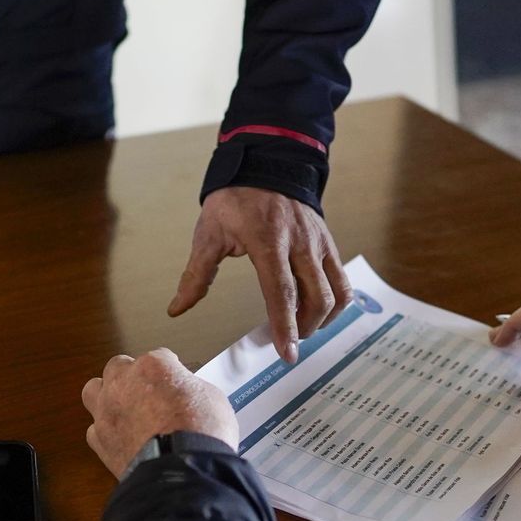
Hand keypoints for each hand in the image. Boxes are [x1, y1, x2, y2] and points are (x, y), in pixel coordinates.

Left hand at [82, 349, 239, 477]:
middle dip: (132, 375)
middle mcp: (125, 382)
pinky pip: (94, 428)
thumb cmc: (199, 433)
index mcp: (154, 366)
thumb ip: (191, 390)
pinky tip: (121, 437)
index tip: (177, 381)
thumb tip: (190, 396)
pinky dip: (106, 430)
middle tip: (148, 389)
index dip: (171, 371)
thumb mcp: (212, 398)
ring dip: (107, 394)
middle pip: (119, 365)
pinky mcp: (100, 439)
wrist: (182, 471)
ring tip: (123, 407)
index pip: (160, 357)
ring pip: (93, 389)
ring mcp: (107, 410)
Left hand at [168, 188, 351, 365]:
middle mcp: (300, 243)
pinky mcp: (329, 242)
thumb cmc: (235, 200)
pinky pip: (342, 279)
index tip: (287, 353)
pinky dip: (336, 300)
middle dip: (306, 327)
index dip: (285, 326)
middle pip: (316, 297)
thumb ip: (196, 275)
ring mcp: (319, 242)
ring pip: (336, 291)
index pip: (281, 292)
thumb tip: (178, 308)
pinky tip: (319, 308)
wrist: (266, 166)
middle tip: (290, 340)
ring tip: (305, 326)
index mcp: (268, 241)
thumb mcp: (209, 234)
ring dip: (324, 317)